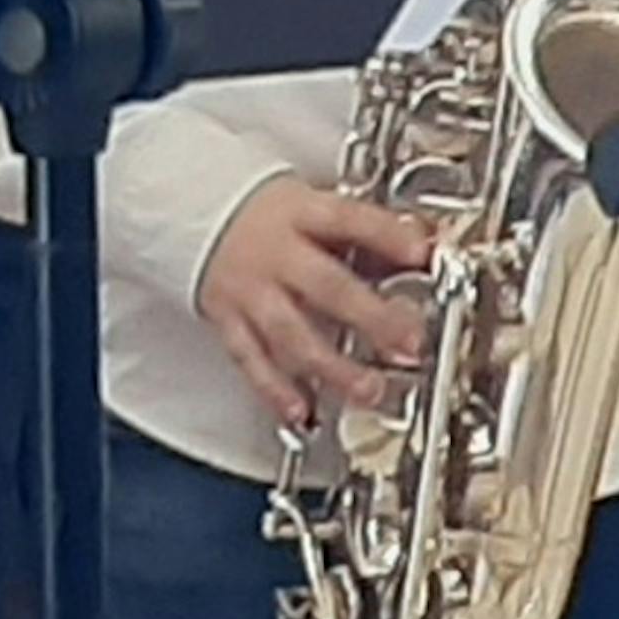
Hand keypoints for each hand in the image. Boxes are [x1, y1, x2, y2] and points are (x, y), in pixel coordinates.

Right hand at [189, 178, 443, 427]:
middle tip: (408, 341)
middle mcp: (275, 254)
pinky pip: (251, 359)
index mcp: (300, 214)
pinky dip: (276, 390)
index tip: (421, 251)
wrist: (196, 215)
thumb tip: (422, 246)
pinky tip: (301, 411)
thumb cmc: (271, 216)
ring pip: (291, 333)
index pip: (348, 219)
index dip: (387, 234)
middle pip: (326, 286)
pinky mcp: (228, 321)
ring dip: (332, 367)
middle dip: (371, 317)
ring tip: (368, 389)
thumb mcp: (317, 207)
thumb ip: (367, 233)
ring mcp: (250, 290)